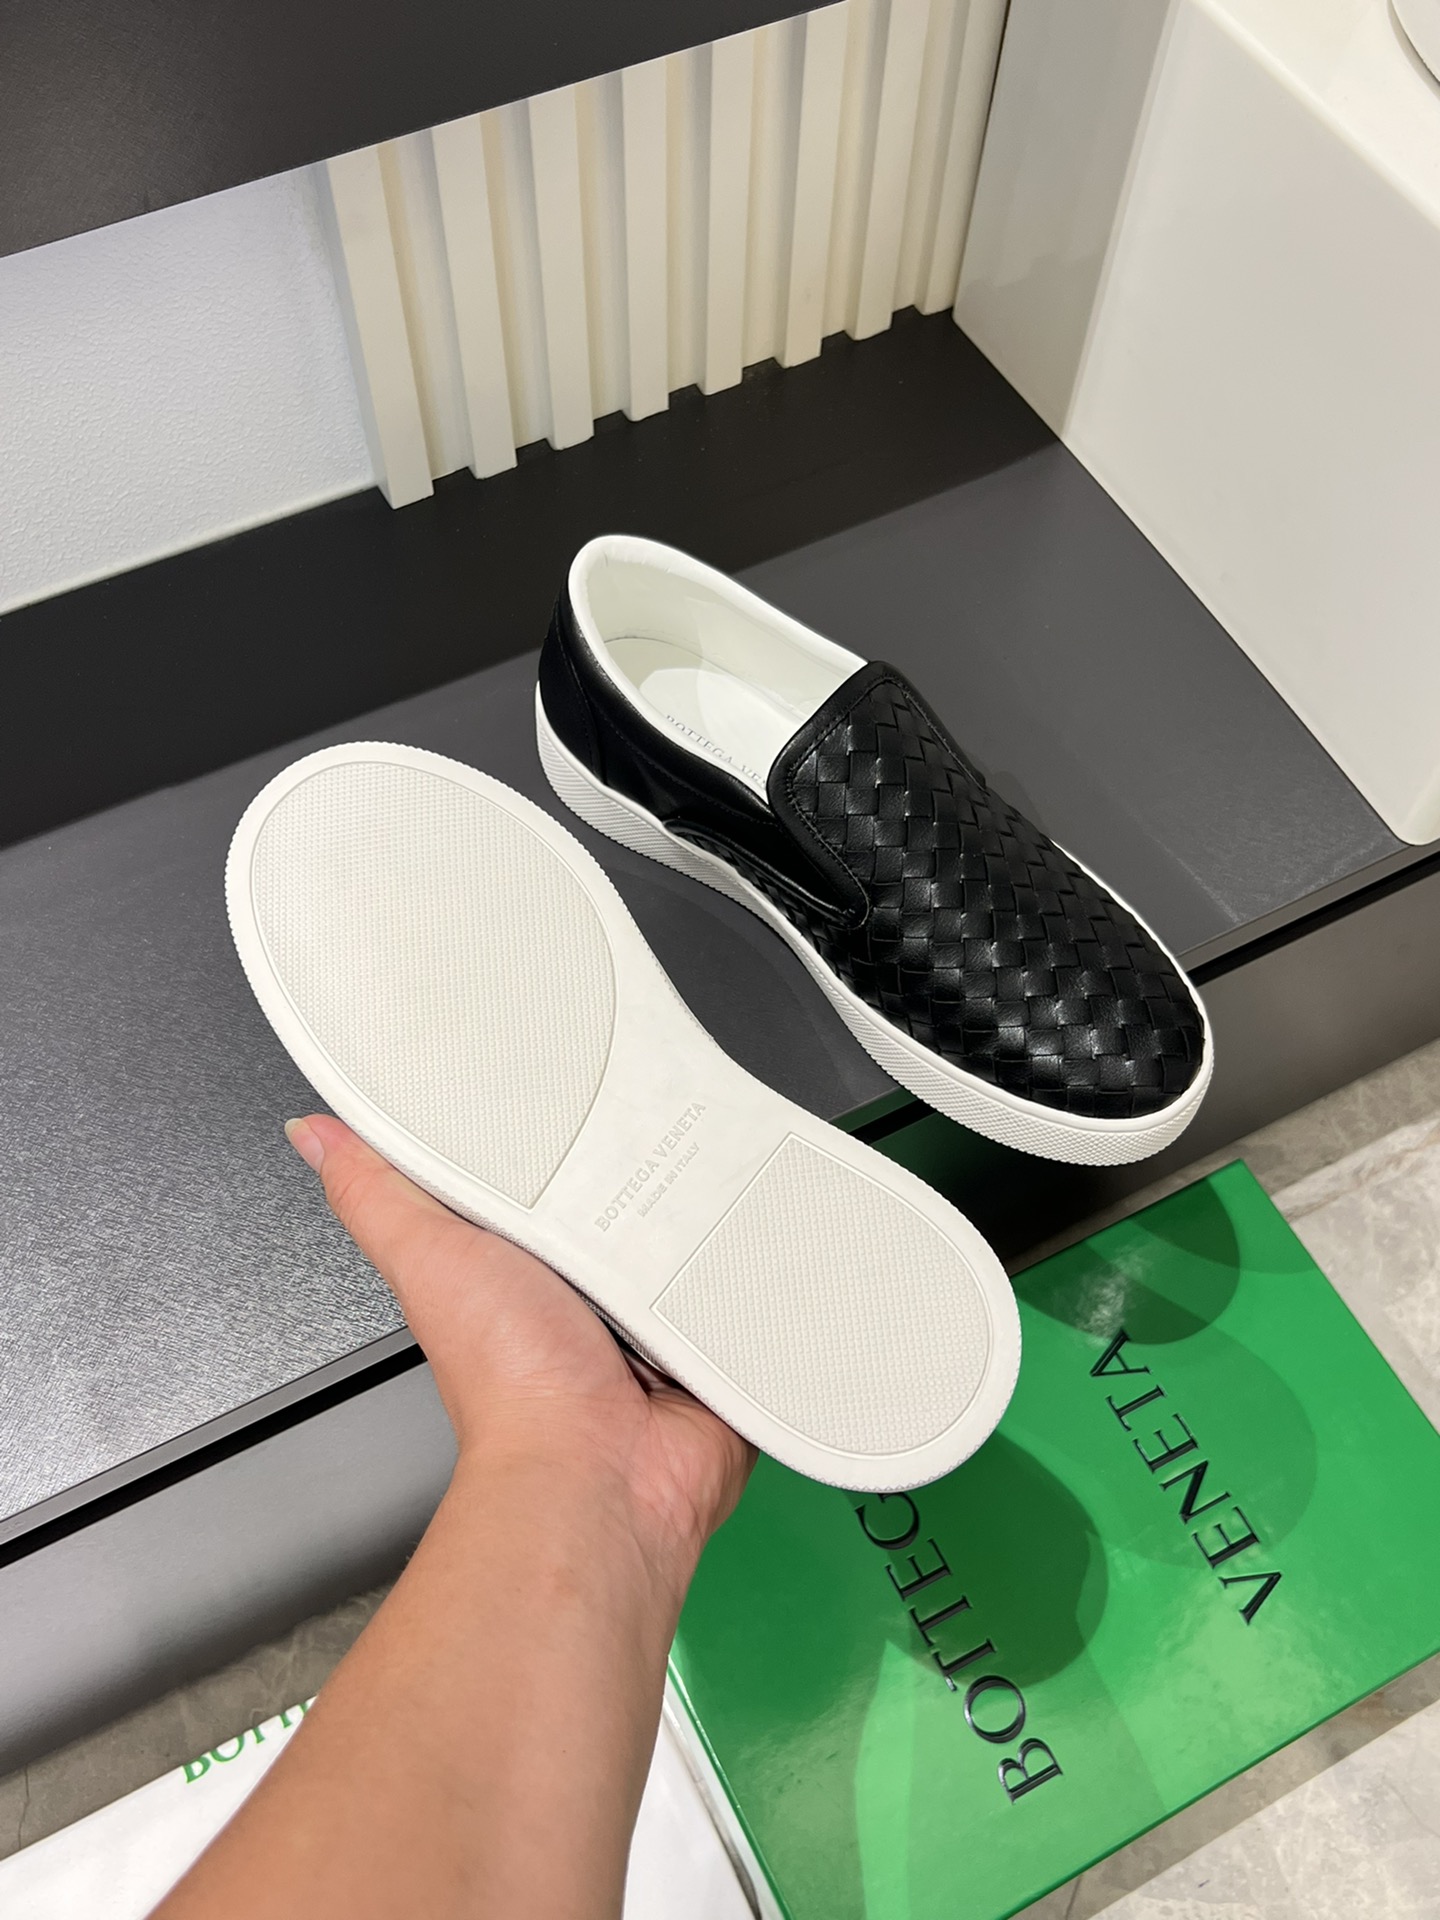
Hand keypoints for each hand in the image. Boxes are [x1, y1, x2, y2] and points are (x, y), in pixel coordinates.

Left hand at [285, 1115, 753, 1577]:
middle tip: (653, 1126)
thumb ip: (375, 1191)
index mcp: (526, 1252)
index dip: (558, 1117)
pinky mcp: (718, 1330)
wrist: (599, 1473)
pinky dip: (757, 1256)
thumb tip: (313, 1133)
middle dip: (646, 1152)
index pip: (547, 1161)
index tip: (572, 1066)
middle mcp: (594, 1277)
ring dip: (708, 1202)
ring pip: (696, 1218)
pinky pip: (750, 1273)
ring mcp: (661, 1305)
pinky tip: (754, 1228)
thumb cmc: (511, 1383)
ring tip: (702, 1184)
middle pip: (629, 1182)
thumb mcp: (428, 1258)